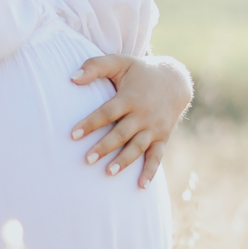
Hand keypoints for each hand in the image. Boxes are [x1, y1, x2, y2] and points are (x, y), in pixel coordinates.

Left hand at [69, 54, 192, 186]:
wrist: (175, 80)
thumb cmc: (140, 72)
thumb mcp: (120, 62)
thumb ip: (95, 66)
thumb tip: (72, 78)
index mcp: (130, 97)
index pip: (108, 112)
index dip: (91, 123)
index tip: (73, 134)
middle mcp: (143, 114)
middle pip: (122, 133)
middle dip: (105, 147)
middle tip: (87, 159)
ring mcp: (154, 127)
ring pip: (138, 147)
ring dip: (124, 161)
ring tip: (108, 172)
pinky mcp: (163, 137)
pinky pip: (157, 156)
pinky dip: (150, 171)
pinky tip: (141, 186)